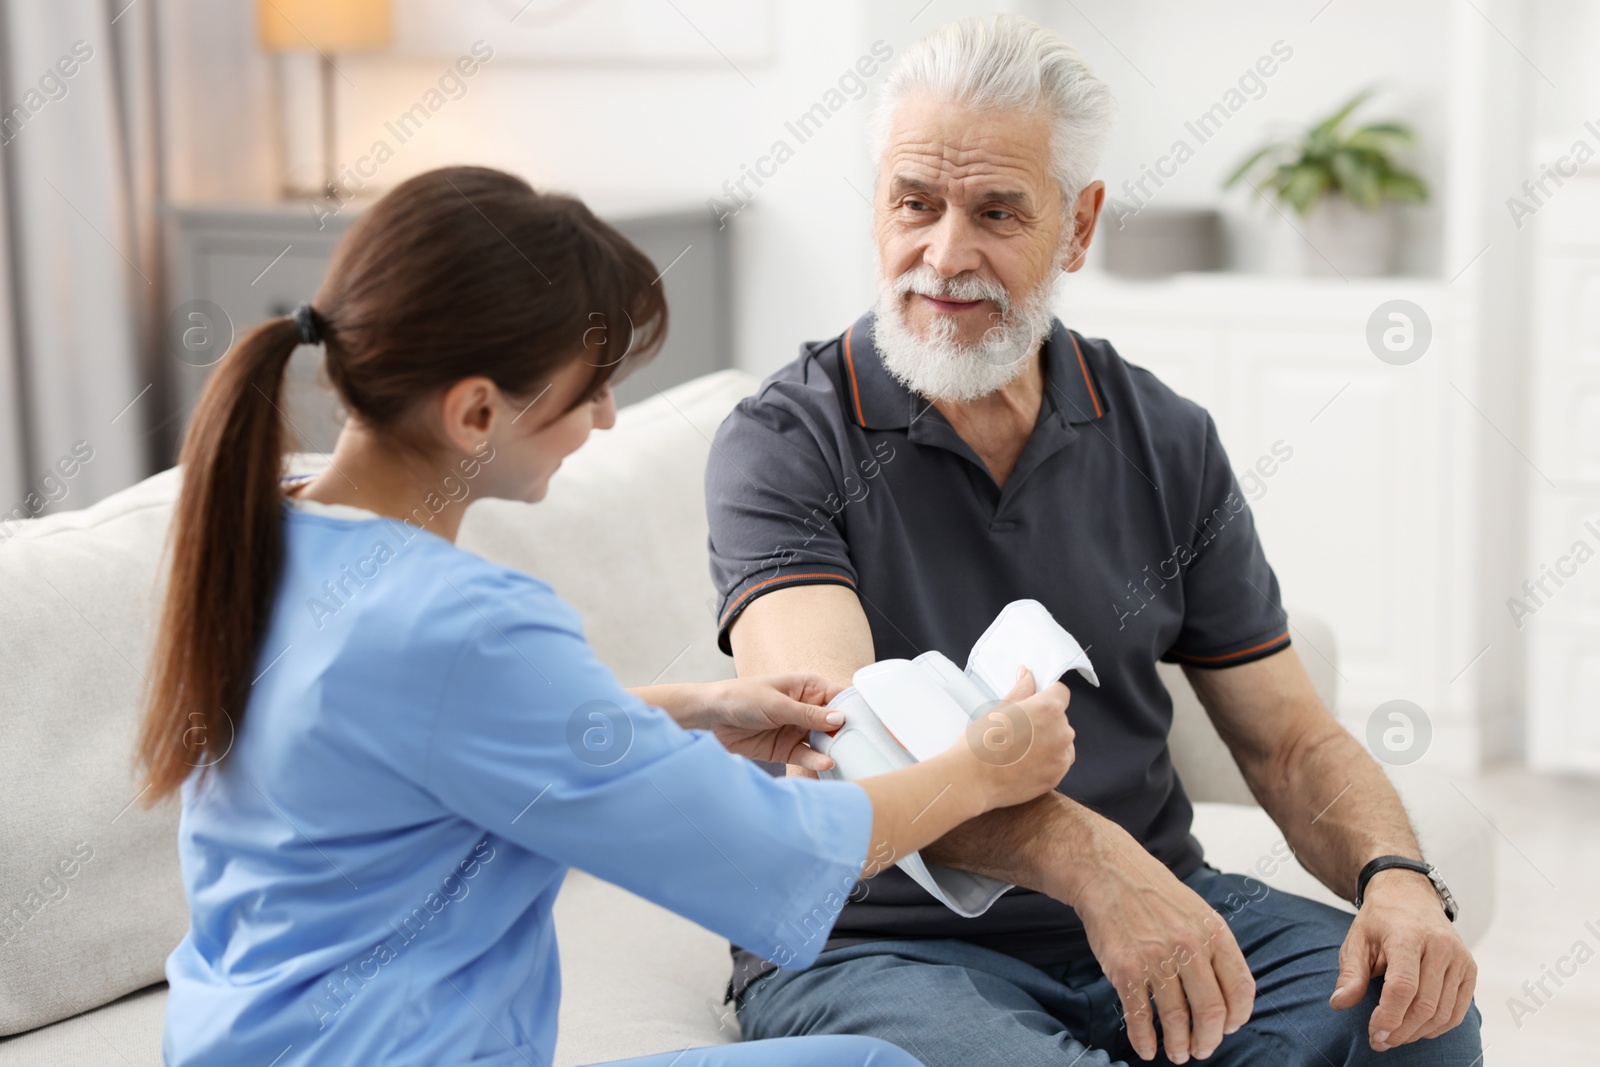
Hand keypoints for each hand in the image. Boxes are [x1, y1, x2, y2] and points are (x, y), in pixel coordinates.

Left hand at [696, 674, 845, 772]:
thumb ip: (808, 714)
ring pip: (823, 741)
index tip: (868, 724)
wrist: (710, 718)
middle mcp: (806, 708)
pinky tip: (826, 763)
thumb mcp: (777, 704)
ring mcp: (797, 729)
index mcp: (807, 687)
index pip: (839, 697)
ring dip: (833, 750)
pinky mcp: (786, 748)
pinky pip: (807, 755)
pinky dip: (816, 760)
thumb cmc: (740, 698)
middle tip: (860, 746)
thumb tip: (840, 718)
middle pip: (835, 723)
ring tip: (846, 758)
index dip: (853, 709)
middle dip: (846, 734)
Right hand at [951, 667, 1074, 810]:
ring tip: (1020, 749)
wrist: (972, 780)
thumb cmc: (981, 744)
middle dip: (1044, 720)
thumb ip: (1021, 690)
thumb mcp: (1000, 709)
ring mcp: (1061, 757)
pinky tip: (1024, 762)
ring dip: (1048, 740)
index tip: (1035, 701)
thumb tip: (1027, 675)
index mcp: (1048, 709)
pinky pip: (1058, 761)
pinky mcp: (1057, 777)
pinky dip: (1046, 760)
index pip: (1060, 692)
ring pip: (1061, 740)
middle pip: (1060, 718)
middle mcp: (1061, 732)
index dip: (1046, 694)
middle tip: (1019, 728)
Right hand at [1078, 835, 1254, 1062]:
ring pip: (1177, 1020)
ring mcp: (1157, 958)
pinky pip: (1139, 1017)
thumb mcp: (1197, 912)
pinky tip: (1146, 1048)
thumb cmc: (1152, 894)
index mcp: (1214, 933)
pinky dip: (1143, 1040)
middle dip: (1208, 1040)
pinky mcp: (1126, 969)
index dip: (1238, 1017)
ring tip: (1177, 1054)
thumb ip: (1214, 949)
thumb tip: (1227, 997)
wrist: (1107, 872)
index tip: (1229, 1028)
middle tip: (1202, 1049)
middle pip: (1212, 1012)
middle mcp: (1190, 947)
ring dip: (1179, 1046)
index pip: (1241, 989)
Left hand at [1330, 869, 1475, 1049]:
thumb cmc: (1380, 920)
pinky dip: (1438, 1027)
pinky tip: (1417, 1029)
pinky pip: (1458, 1010)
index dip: (1389, 1016)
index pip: (1403, 987)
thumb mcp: (1357, 940)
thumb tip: (1339, 1003)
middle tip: (1380, 1041)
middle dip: (1401, 1030)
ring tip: (1395, 1037)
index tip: (1374, 1033)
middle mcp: (1440, 946)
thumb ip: (1350, 973)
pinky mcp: (1470, 969)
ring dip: (1418, 1033)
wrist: (1410, 896)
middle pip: (1425, 1004)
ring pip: (1443, 1012)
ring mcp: (1460, 958)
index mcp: (1408, 935)